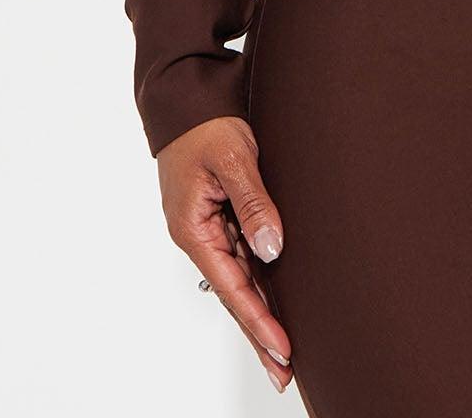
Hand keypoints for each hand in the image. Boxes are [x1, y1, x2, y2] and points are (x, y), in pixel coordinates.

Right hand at [157, 114, 293, 393]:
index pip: (232, 286)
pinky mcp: (220, 217)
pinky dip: (258, 282)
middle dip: (259, 333)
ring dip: (261, 312)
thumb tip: (272, 249)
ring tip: (282, 351)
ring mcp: (209, 228)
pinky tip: (274, 303)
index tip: (282, 348)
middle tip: (283, 373)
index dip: (258, 320)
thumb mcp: (233, 158)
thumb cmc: (206, 123)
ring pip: (239, 278)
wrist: (188, 97)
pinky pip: (242, 256)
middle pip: (234, 293)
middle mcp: (199, 236)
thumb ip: (253, 202)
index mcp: (193, 228)